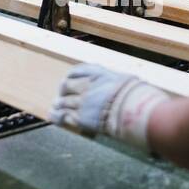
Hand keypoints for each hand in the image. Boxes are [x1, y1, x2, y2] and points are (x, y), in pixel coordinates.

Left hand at [49, 63, 168, 150]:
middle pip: (66, 86)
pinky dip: (58, 116)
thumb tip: (120, 83)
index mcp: (97, 74)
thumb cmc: (134, 94)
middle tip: (60, 95)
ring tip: (56, 107)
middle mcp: (86, 86)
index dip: (71, 76)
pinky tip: (54, 117)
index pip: (78, 71)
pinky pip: (63, 116)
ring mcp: (81, 102)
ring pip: (63, 102)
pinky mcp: (80, 118)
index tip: (68, 80)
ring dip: (59, 105)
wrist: (131, 110)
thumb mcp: (125, 79)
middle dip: (63, 90)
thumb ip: (116, 81)